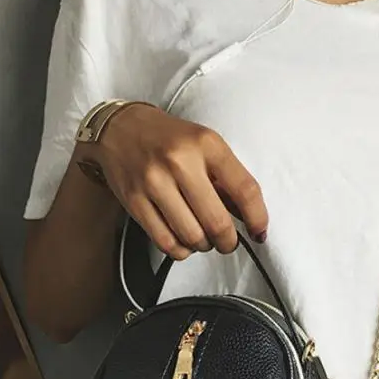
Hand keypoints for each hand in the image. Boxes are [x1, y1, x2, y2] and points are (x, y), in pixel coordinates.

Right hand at [80, 104, 268, 259]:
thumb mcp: (204, 144)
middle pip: (216, 222)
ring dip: (203, 246)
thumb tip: (247, 218)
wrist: (120, 128)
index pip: (244, 189)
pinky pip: (165, 242)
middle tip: (227, 242)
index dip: (257, 218)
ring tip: (202, 239)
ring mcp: (154, 183)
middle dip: (228, 242)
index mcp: (206, 144)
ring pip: (191, 236)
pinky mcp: (134, 201)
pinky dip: (180, 250)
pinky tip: (182, 241)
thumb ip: (225, 178)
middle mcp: (179, 162)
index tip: (259, 233)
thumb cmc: (169, 139)